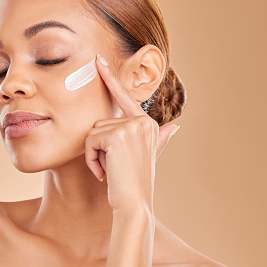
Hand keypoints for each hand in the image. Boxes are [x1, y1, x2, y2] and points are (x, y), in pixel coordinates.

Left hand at [85, 54, 179, 214]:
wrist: (134, 205)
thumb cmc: (134, 184)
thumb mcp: (148, 158)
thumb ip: (159, 139)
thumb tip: (176, 126)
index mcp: (148, 124)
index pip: (124, 98)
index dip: (110, 78)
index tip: (98, 60)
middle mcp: (143, 121)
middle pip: (101, 122)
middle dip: (97, 147)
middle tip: (109, 167)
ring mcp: (132, 127)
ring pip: (93, 131)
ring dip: (93, 154)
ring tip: (108, 171)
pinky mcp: (118, 135)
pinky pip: (90, 140)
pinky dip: (90, 158)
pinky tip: (103, 172)